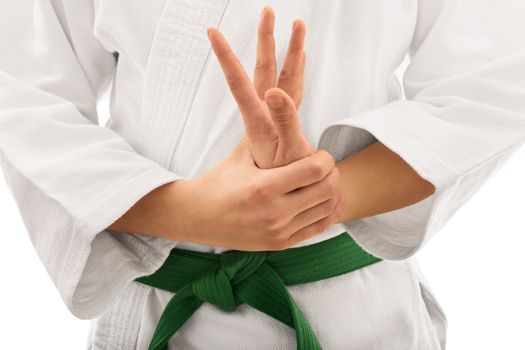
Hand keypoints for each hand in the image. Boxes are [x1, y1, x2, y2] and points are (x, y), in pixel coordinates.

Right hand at [178, 137, 343, 250]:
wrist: (198, 217)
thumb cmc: (219, 181)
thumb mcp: (241, 154)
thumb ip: (265, 133)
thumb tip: (283, 100)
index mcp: (264, 186)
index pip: (314, 169)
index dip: (325, 158)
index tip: (320, 154)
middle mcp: (273, 212)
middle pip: (326, 189)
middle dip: (332, 174)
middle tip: (326, 166)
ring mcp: (278, 231)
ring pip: (326, 209)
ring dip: (332, 193)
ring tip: (324, 181)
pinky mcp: (280, 244)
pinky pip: (318, 228)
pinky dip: (327, 213)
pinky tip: (325, 200)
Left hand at [207, 6, 313, 168]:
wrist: (289, 191)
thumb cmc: (286, 176)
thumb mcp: (286, 150)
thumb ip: (284, 119)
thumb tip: (274, 90)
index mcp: (259, 118)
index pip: (238, 81)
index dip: (225, 56)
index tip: (211, 32)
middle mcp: (265, 112)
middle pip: (265, 68)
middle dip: (267, 39)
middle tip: (268, 11)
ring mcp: (277, 114)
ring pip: (284, 73)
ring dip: (290, 49)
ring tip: (297, 25)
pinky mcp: (288, 119)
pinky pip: (296, 87)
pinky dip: (299, 70)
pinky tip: (303, 58)